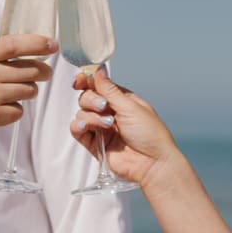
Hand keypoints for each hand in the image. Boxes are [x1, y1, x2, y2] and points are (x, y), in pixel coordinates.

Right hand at [0, 34, 56, 160]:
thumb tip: (25, 50)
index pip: (13, 44)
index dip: (37, 42)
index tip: (52, 44)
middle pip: (29, 69)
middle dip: (42, 73)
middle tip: (43, 75)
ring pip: (28, 90)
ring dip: (27, 93)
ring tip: (12, 95)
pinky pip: (18, 111)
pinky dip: (14, 112)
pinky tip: (0, 111)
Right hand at [71, 66, 181, 188]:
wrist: (153, 163)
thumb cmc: (150, 134)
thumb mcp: (130, 106)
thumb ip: (110, 89)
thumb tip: (98, 69)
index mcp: (122, 100)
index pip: (98, 85)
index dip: (86, 81)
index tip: (79, 81)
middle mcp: (110, 112)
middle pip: (87, 97)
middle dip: (91, 100)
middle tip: (103, 107)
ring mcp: (102, 128)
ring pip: (81, 113)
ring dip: (91, 116)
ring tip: (107, 125)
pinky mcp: (95, 144)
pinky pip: (78, 130)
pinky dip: (78, 126)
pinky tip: (86, 126)